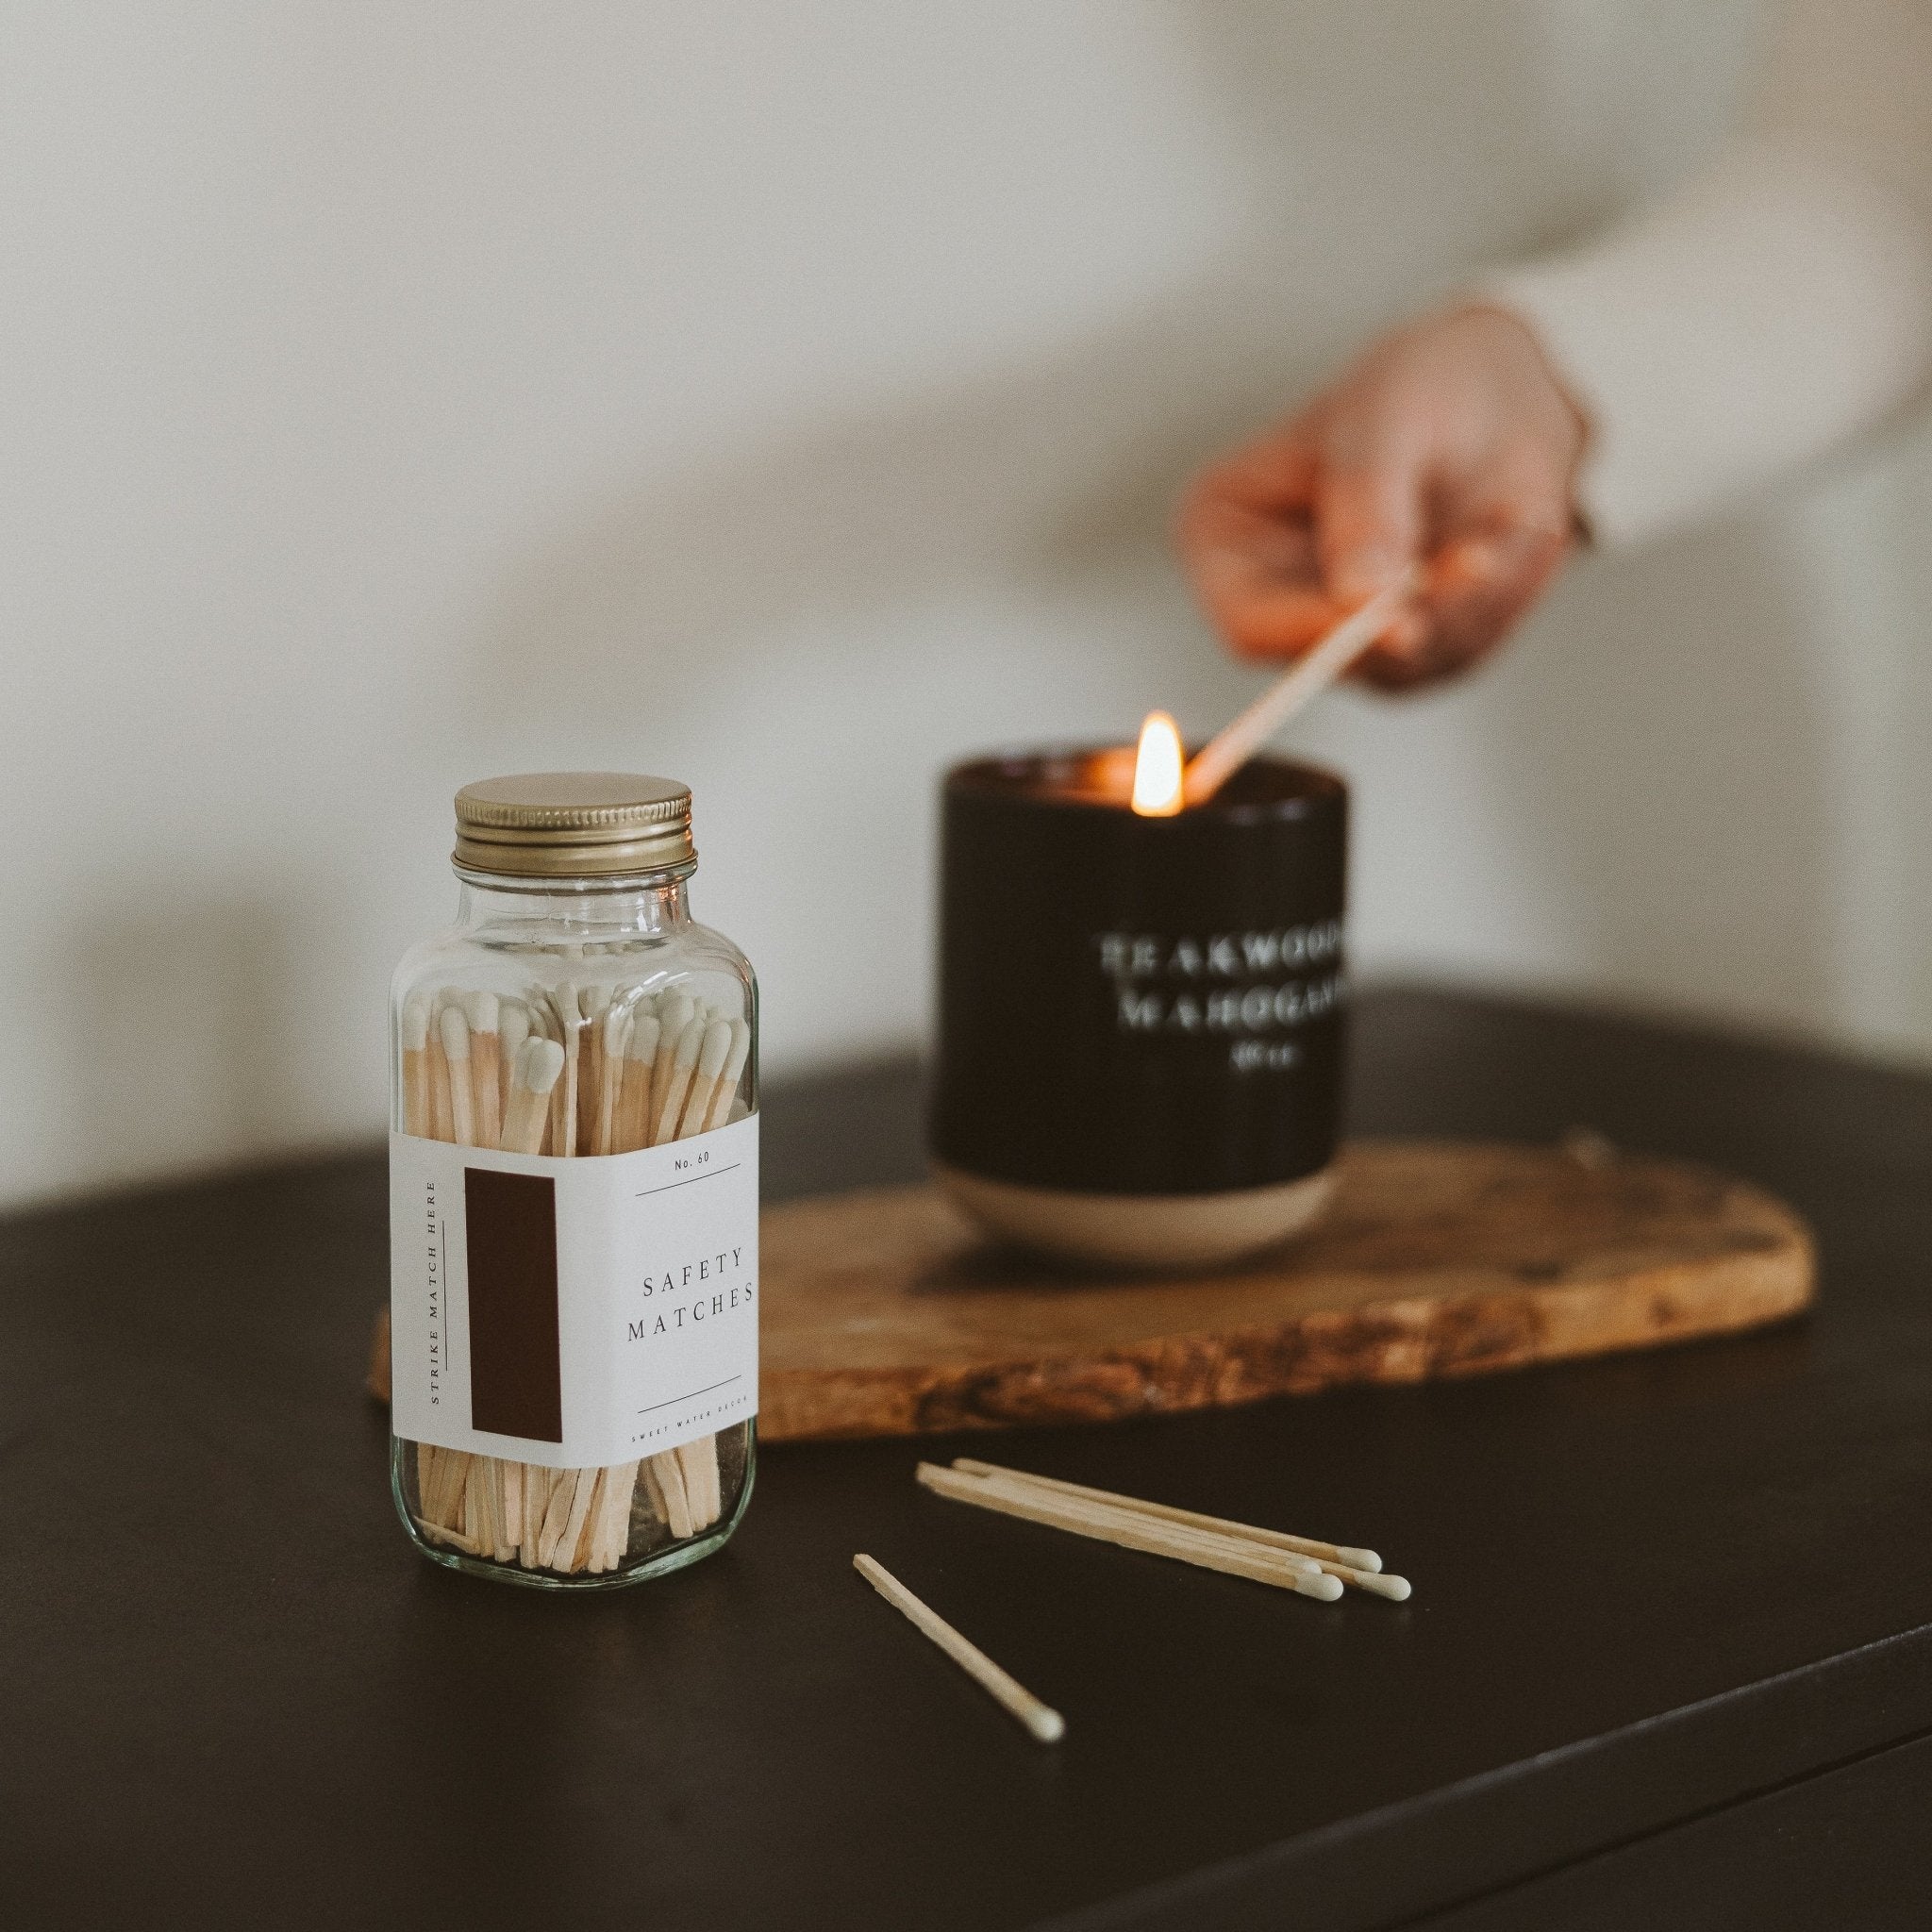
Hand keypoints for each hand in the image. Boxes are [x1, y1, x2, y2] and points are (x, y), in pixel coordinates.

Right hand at [1178, 305, 1587, 688]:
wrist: (1492, 395)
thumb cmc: (1419, 387)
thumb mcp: (1385, 419)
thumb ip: (1367, 507)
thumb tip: (1361, 600)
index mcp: (1228, 541)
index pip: (1248, 623)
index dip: (1316, 633)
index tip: (1399, 621)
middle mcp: (1274, 601)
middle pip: (1329, 659)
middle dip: (1416, 614)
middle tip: (1483, 555)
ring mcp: (1341, 632)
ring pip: (1406, 664)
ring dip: (1472, 599)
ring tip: (1507, 513)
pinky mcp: (1410, 649)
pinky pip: (1462, 650)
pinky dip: (1502, 594)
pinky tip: (1510, 528)